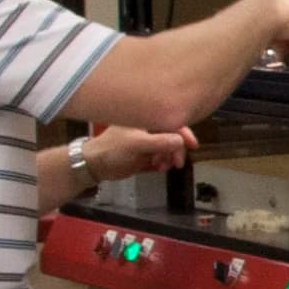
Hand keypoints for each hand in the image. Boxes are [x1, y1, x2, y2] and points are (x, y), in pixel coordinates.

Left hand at [80, 124, 196, 179]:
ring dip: (168, 158)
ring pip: (167, 148)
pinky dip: (162, 163)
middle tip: (177, 163)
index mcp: (145, 119)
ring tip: (162, 167)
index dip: (184, 133)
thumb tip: (181, 141)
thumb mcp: (136, 144)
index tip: (193, 145)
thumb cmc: (112, 150)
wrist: (95, 166)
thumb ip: (159, 142)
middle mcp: (147, 128)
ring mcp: (146, 141)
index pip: (171, 122)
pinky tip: (157, 168)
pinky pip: (160, 157)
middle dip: (176, 150)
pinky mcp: (144, 154)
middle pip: (172, 136)